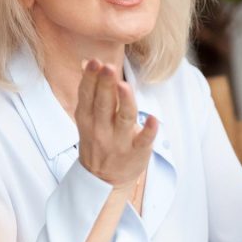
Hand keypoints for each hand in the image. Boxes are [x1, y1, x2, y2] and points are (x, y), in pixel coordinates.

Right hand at [75, 59, 156, 188]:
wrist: (103, 180)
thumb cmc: (98, 140)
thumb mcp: (87, 118)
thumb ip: (90, 91)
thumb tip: (87, 62)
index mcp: (87, 118)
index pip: (87, 95)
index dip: (91, 79)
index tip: (95, 62)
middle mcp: (101, 129)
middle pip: (103, 104)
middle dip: (105, 85)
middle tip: (108, 67)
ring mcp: (119, 142)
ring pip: (123, 119)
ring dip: (125, 102)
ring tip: (124, 86)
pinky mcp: (137, 152)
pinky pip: (143, 141)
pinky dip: (148, 131)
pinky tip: (154, 120)